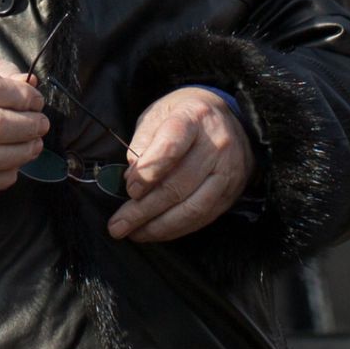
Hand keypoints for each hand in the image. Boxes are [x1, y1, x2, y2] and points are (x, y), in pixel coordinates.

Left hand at [107, 88, 252, 241]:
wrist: (226, 118)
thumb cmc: (182, 116)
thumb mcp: (157, 115)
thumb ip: (142, 142)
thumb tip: (131, 177)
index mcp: (193, 118)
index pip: (170, 149)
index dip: (147, 173)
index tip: (129, 189)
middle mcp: (216, 145)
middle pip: (178, 185)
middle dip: (143, 210)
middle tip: (117, 225)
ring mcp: (228, 171)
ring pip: (193, 207)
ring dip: (159, 226)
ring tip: (133, 233)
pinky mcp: (232, 192)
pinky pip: (204, 216)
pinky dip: (177, 228)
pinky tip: (155, 232)